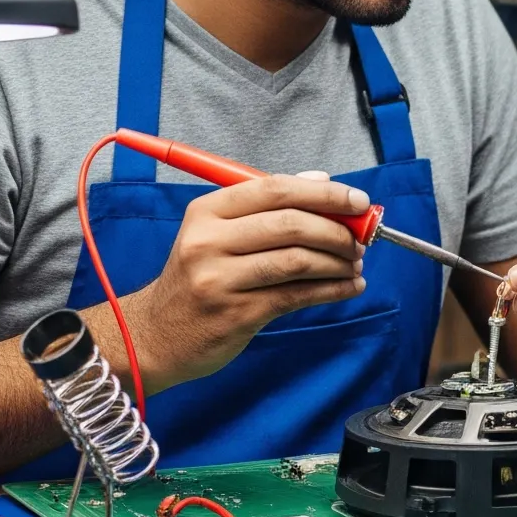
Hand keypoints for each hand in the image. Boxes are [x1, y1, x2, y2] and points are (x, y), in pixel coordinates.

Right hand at [118, 173, 368, 389]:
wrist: (154, 335)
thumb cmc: (197, 278)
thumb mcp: (216, 234)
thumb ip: (266, 208)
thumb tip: (323, 180)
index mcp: (207, 212)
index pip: (274, 189)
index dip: (324, 193)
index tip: (358, 200)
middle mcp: (208, 241)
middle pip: (290, 223)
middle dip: (337, 230)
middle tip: (362, 239)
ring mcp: (220, 280)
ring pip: (297, 261)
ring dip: (338, 262)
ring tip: (356, 264)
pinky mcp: (236, 315)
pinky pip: (296, 296)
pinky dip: (332, 290)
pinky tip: (350, 287)